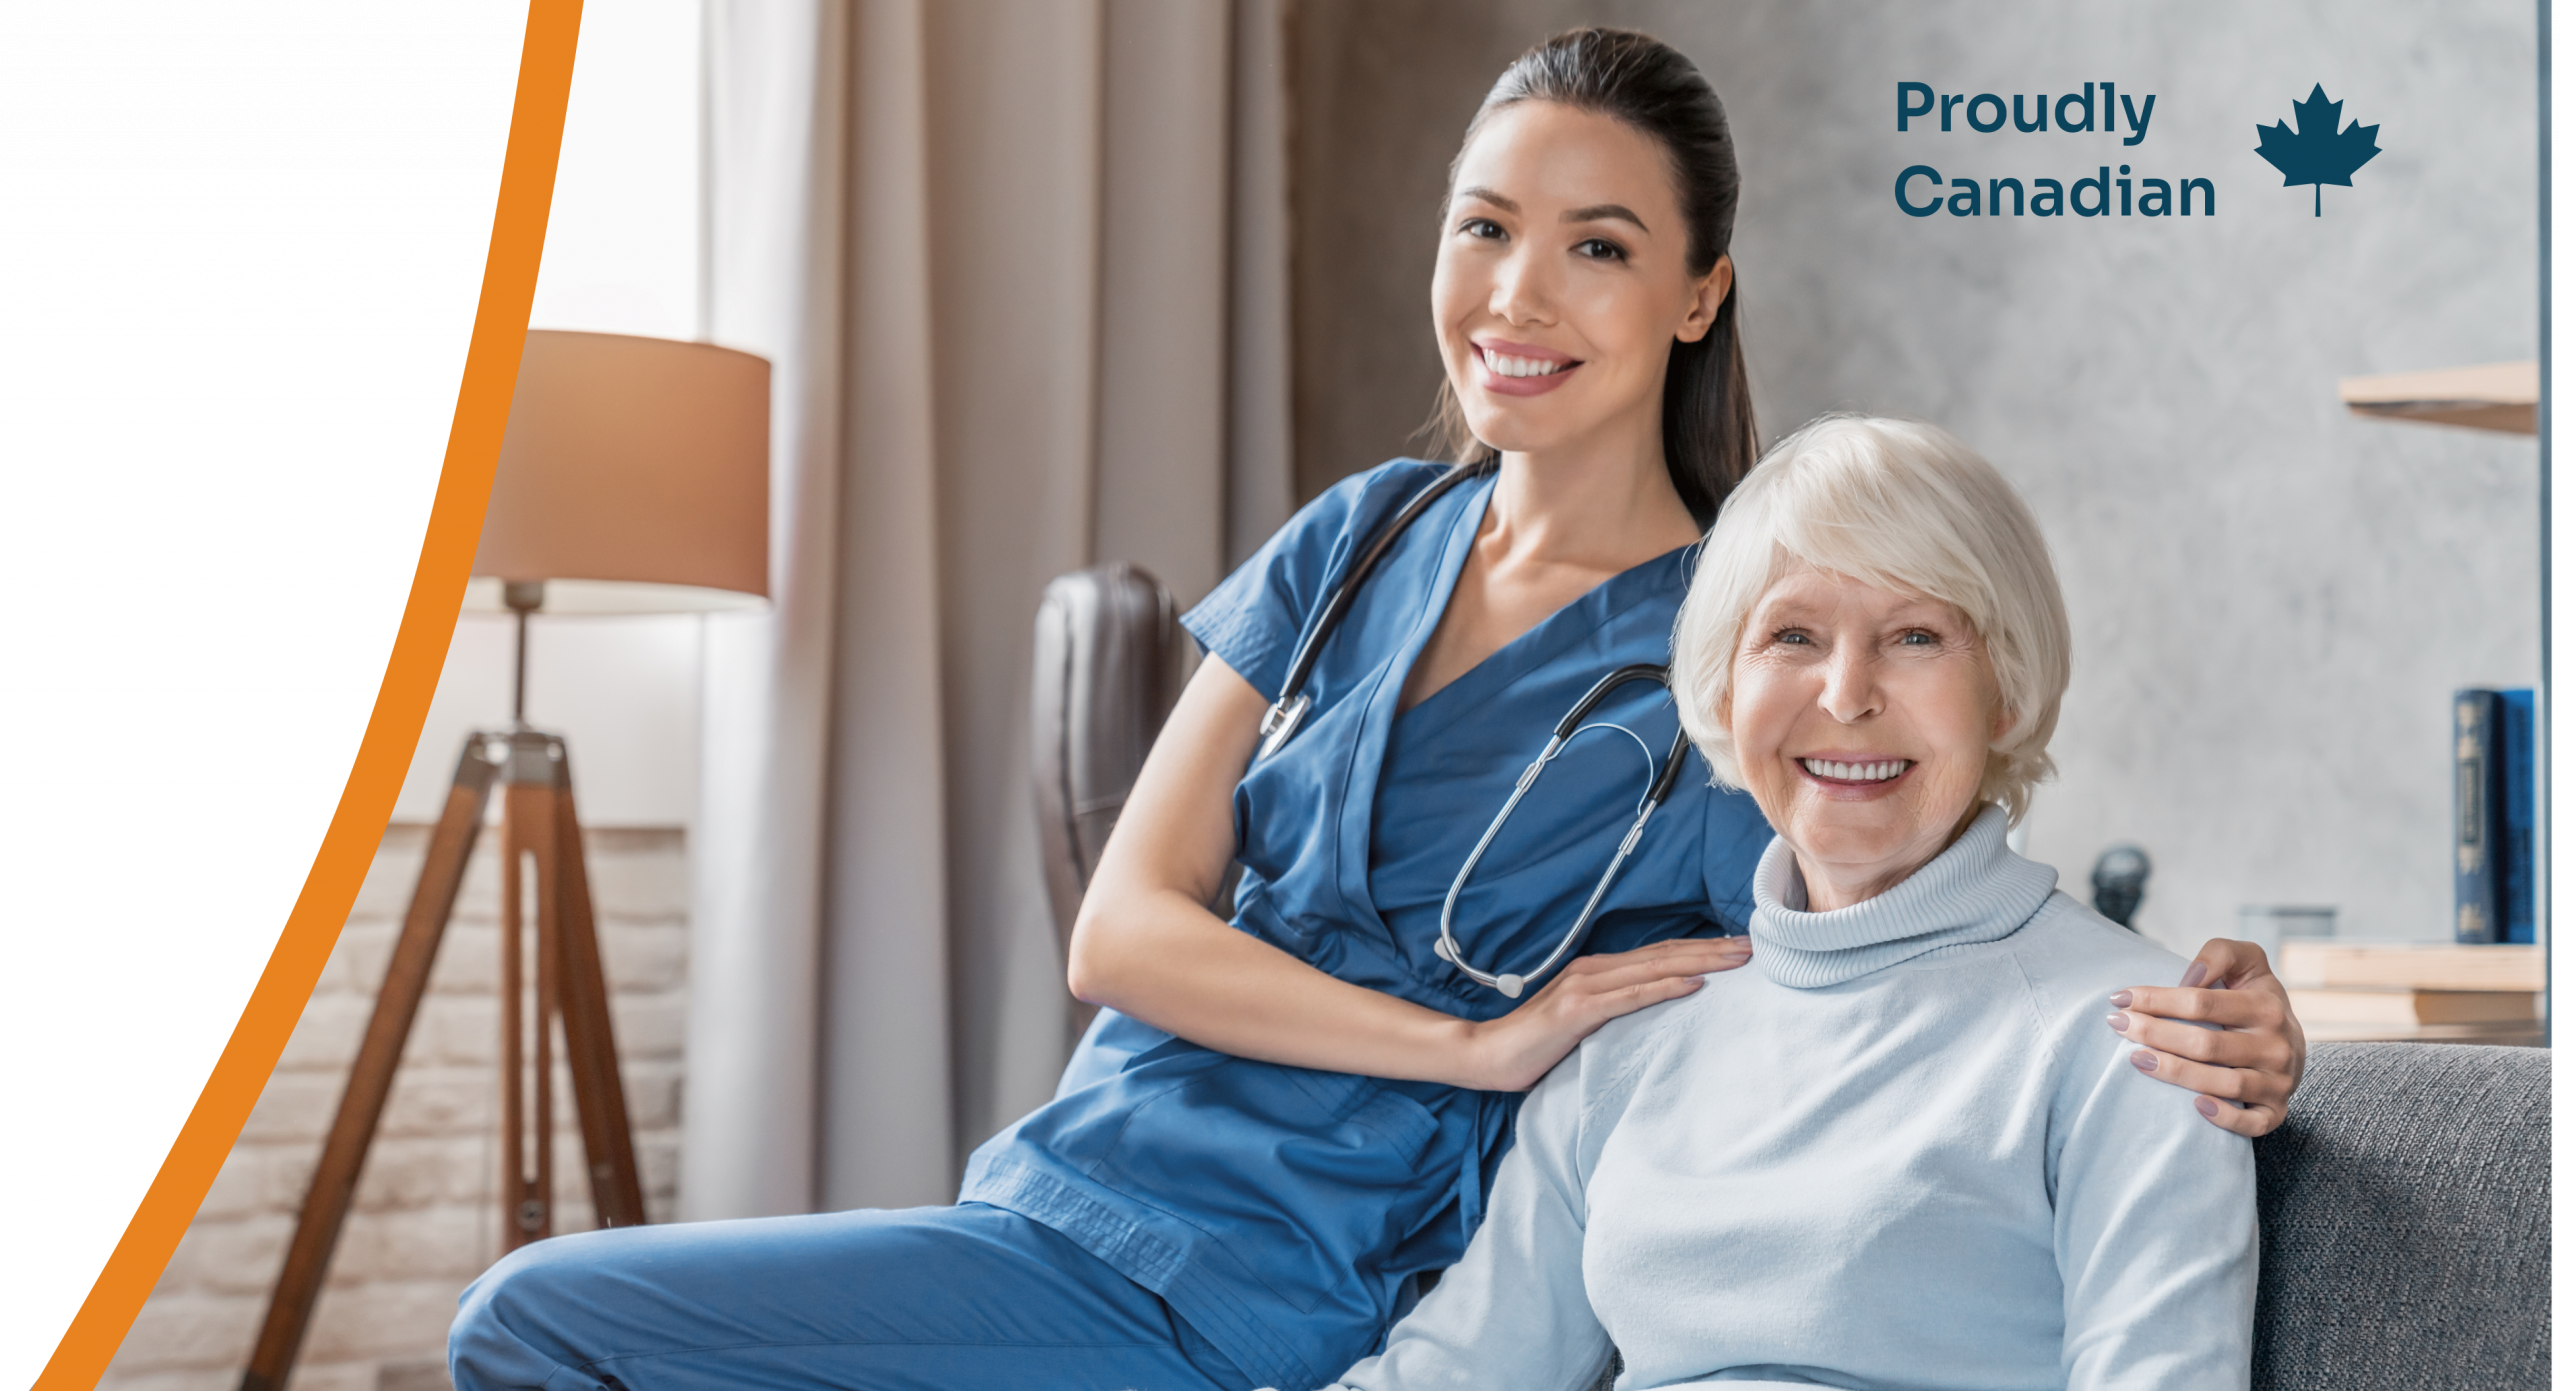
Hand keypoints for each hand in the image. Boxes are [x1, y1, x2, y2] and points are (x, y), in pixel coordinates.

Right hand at [1459, 936, 1753, 1091]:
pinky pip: (1629, 998)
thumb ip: (1611, 1010)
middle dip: (1711, 950)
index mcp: (1596, 971)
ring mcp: (1584, 988)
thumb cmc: (1534, 1044)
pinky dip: (1664, 988)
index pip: (1658, 955)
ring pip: (1653, 969)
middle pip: (1663, 955)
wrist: (1486, 1054)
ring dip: (1699, 961)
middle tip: (1753, 946)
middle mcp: (1593, 971)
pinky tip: (1693, 985)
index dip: (1699, 949)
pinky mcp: (1577, 1011)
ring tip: (1737, 959)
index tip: (1737, 947)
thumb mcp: (1580, 1022)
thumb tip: (1650, 1013)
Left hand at [2106, 938, 2306, 1136]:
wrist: (2291, 1042)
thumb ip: (2222, 953)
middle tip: (2117, 1025)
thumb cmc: (2254, 999)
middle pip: (2206, 1044)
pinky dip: (2226, 1117)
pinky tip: (2194, 1106)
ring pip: (2225, 1083)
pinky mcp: (2277, 1111)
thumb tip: (2190, 977)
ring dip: (2175, 1073)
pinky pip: (2254, 1123)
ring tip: (2135, 1058)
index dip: (2156, 999)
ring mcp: (2278, 1081)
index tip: (2120, 998)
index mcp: (2267, 1006)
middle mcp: (2277, 1046)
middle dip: (2155, 1033)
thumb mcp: (2248, 963)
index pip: (2202, 1002)